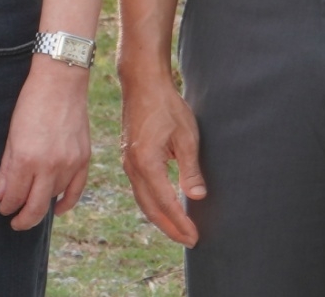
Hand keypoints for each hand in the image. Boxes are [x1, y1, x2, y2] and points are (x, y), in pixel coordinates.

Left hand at [0, 58, 91, 229]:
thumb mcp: (11, 134)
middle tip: (14, 223)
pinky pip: (76, 191)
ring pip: (54, 198)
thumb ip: (6, 168)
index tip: (1, 208)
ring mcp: (69, 164)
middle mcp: (49, 166)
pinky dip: (66, 203)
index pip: (14, 196)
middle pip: (35, 207)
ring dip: (41, 206)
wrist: (61, 81)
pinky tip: (56, 209)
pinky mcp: (84, 159)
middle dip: (22, 220)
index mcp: (26, 158)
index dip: (6, 206)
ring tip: (30, 208)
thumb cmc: (30, 103)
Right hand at [119, 69, 204, 245]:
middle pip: (150, 208)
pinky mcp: (129, 157)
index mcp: (147, 163)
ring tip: (178, 230)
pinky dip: (152, 204)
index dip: (180, 223)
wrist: (142, 83)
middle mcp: (132, 167)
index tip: (195, 237)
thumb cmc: (166, 106)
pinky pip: (139, 189)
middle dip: (170, 228)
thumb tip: (196, 196)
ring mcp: (128, 162)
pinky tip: (163, 206)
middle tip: (189, 241)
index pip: (166, 203)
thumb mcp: (186, 136)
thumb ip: (190, 168)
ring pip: (142, 200)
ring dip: (160, 218)